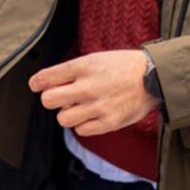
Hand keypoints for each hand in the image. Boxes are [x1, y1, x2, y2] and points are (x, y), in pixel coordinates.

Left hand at [28, 50, 155, 136]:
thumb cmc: (120, 67)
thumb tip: (45, 85)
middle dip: (51, 99)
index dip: (37, 83)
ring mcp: (98, 106)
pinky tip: (91, 115)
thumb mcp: (94, 59)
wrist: (153, 77)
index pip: (46, 77)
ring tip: (79, 106)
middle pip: (48, 100)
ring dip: (68, 113)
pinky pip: (81, 130)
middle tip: (60, 97)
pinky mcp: (109, 122)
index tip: (36, 85)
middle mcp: (88, 86)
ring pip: (63, 118)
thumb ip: (71, 72)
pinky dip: (83, 124)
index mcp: (83, 66)